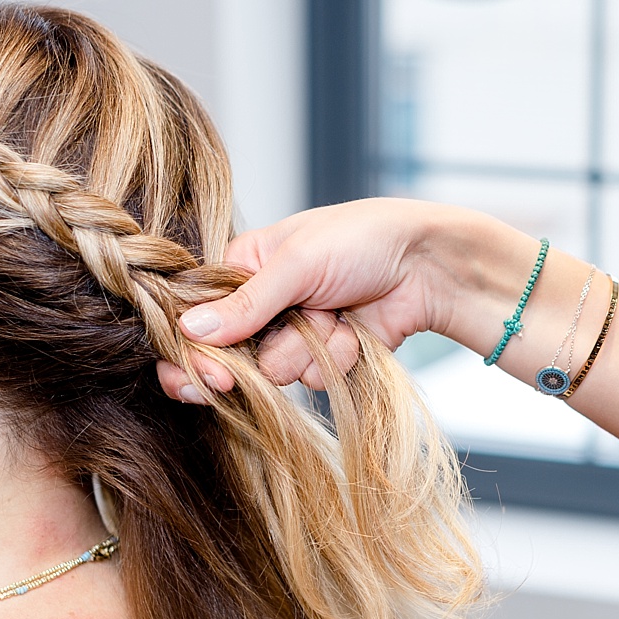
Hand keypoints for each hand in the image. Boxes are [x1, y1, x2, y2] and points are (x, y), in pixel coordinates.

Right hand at [158, 199, 486, 399]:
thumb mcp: (298, 262)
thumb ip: (246, 303)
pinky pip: (313, 380)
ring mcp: (297, 332)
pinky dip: (336, 358)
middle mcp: (265, 303)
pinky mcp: (327, 357)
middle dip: (258, 355)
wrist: (428, 266)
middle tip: (262, 356)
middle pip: (234, 354)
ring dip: (307, 350)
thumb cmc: (363, 239)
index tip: (205, 375)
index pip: (201, 316)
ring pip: (275, 372)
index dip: (200, 350)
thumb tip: (191, 329)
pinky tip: (355, 330)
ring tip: (334, 315)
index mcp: (245, 267)